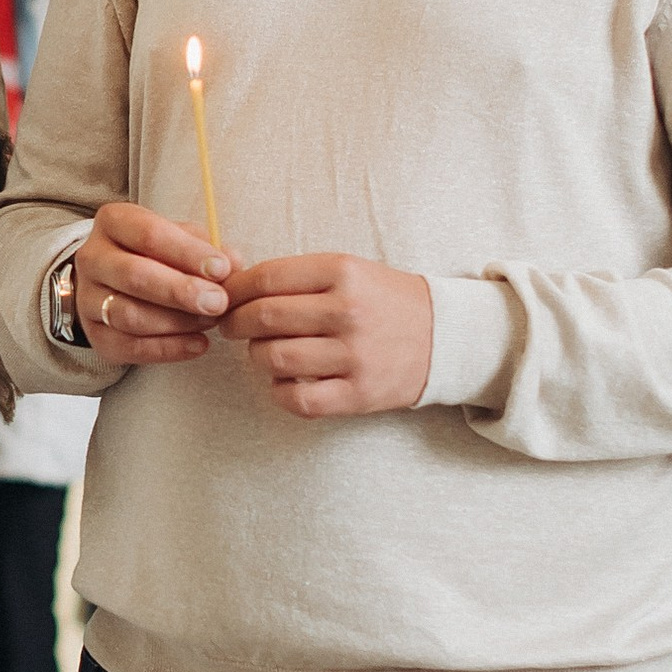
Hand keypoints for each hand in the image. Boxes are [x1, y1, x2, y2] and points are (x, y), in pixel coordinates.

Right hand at [72, 198, 230, 368]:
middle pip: (134, 276)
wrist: (113, 282)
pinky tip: (198, 344)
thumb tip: (234, 265)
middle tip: (218, 302)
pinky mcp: (95, 334)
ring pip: (128, 315)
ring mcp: (87, 298)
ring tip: (209, 322)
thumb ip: (206, 247)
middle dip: (180, 291)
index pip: (148, 234)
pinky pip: (128, 346)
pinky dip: (167, 349)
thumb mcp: (178, 237)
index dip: (188, 253)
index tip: (222, 269)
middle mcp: (93, 258)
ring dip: (175, 322)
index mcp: (113, 222)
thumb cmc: (155, 254)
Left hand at [219, 251, 433, 416]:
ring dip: (257, 356)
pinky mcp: (358, 394)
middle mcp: (348, 312)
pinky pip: (298, 400)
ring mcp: (354, 356)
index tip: (225, 298)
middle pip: (263, 318)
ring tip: (265, 351)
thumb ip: (297, 277)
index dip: (235, 291)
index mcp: (343, 272)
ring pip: (273, 358)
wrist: (445, 336)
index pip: (266, 279)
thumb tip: (233, 286)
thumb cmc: (384, 301)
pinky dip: (280, 392)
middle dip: (235, 323)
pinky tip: (285, 381)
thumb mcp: (349, 271)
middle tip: (232, 326)